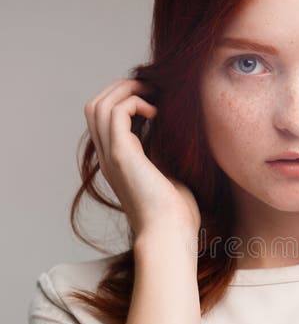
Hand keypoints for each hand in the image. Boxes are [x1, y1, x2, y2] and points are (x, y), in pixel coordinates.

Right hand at [84, 78, 201, 238]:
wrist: (169, 235)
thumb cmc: (176, 215)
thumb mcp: (170, 176)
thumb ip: (165, 156)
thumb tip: (179, 136)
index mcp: (116, 163)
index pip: (104, 120)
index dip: (123, 100)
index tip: (152, 98)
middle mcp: (108, 158)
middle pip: (95, 107)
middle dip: (120, 89)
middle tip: (149, 88)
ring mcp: (112, 156)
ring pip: (99, 105)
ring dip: (125, 90)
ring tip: (152, 93)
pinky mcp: (122, 155)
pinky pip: (116, 112)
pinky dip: (134, 102)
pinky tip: (155, 113)